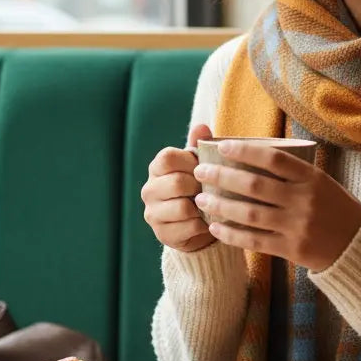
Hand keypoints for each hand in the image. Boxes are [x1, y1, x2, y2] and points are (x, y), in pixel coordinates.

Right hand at [141, 124, 216, 252]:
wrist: (200, 224)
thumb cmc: (201, 187)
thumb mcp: (201, 165)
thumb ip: (200, 145)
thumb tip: (201, 126)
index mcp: (157, 168)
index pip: (167, 157)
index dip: (190, 162)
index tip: (203, 168)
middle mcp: (149, 190)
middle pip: (177, 182)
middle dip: (200, 186)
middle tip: (212, 189)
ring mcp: (153, 213)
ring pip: (182, 207)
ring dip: (202, 207)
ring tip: (210, 205)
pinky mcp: (163, 234)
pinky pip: (189, 227)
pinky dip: (204, 225)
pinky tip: (208, 222)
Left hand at [193, 139, 360, 270]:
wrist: (356, 244)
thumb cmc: (334, 207)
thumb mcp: (321, 182)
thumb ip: (292, 172)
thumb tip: (250, 155)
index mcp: (312, 178)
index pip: (274, 159)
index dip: (245, 151)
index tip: (222, 147)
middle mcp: (304, 200)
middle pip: (255, 185)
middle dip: (223, 177)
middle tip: (201, 172)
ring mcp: (298, 226)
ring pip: (250, 214)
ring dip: (221, 206)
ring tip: (201, 199)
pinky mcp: (292, 250)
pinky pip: (255, 241)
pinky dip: (232, 234)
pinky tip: (215, 227)